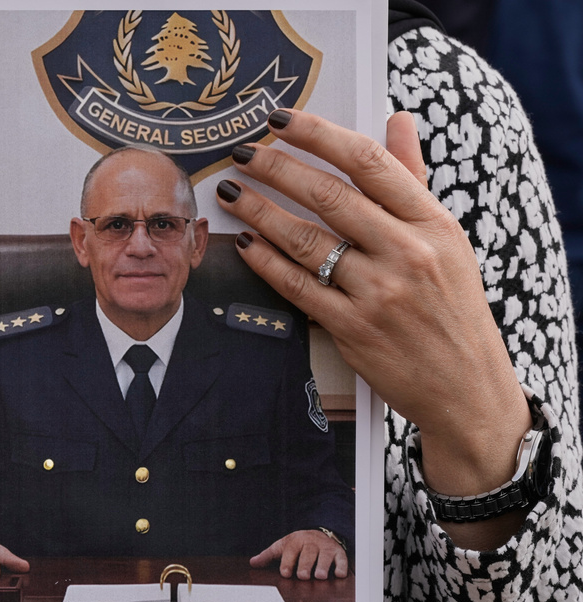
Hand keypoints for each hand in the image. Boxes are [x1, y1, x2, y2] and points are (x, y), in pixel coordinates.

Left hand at [215, 109, 531, 536]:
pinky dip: (267, 262)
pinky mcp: (353, 329)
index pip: (370, 163)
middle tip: (242, 152)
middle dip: (278, 169)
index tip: (281, 120)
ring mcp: (378, 293)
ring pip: (306, 240)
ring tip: (231, 193)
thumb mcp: (447, 239)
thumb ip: (414, 179)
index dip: (320, 135)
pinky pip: (298, 287)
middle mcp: (407, 253)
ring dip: (261, 212)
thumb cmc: (453, 307)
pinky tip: (245, 243)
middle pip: (331, 196)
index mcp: (433, 223)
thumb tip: (397, 120)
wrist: (466, 386)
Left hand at [250, 530, 347, 579]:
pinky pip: (342, 559)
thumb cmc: (298, 544)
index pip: (290, 551)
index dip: (288, 562)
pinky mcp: (338, 553)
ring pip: (325, 556)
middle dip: (305, 564)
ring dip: (323, 566)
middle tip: (303, 575)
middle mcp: (311, 543)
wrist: (319, 533)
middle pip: (308, 553)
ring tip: (320, 576)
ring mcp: (325, 548)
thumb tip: (253, 563)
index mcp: (295, 541)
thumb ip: (268, 556)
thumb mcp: (282, 547)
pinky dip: (341, 566)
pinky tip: (339, 574)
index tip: (285, 572)